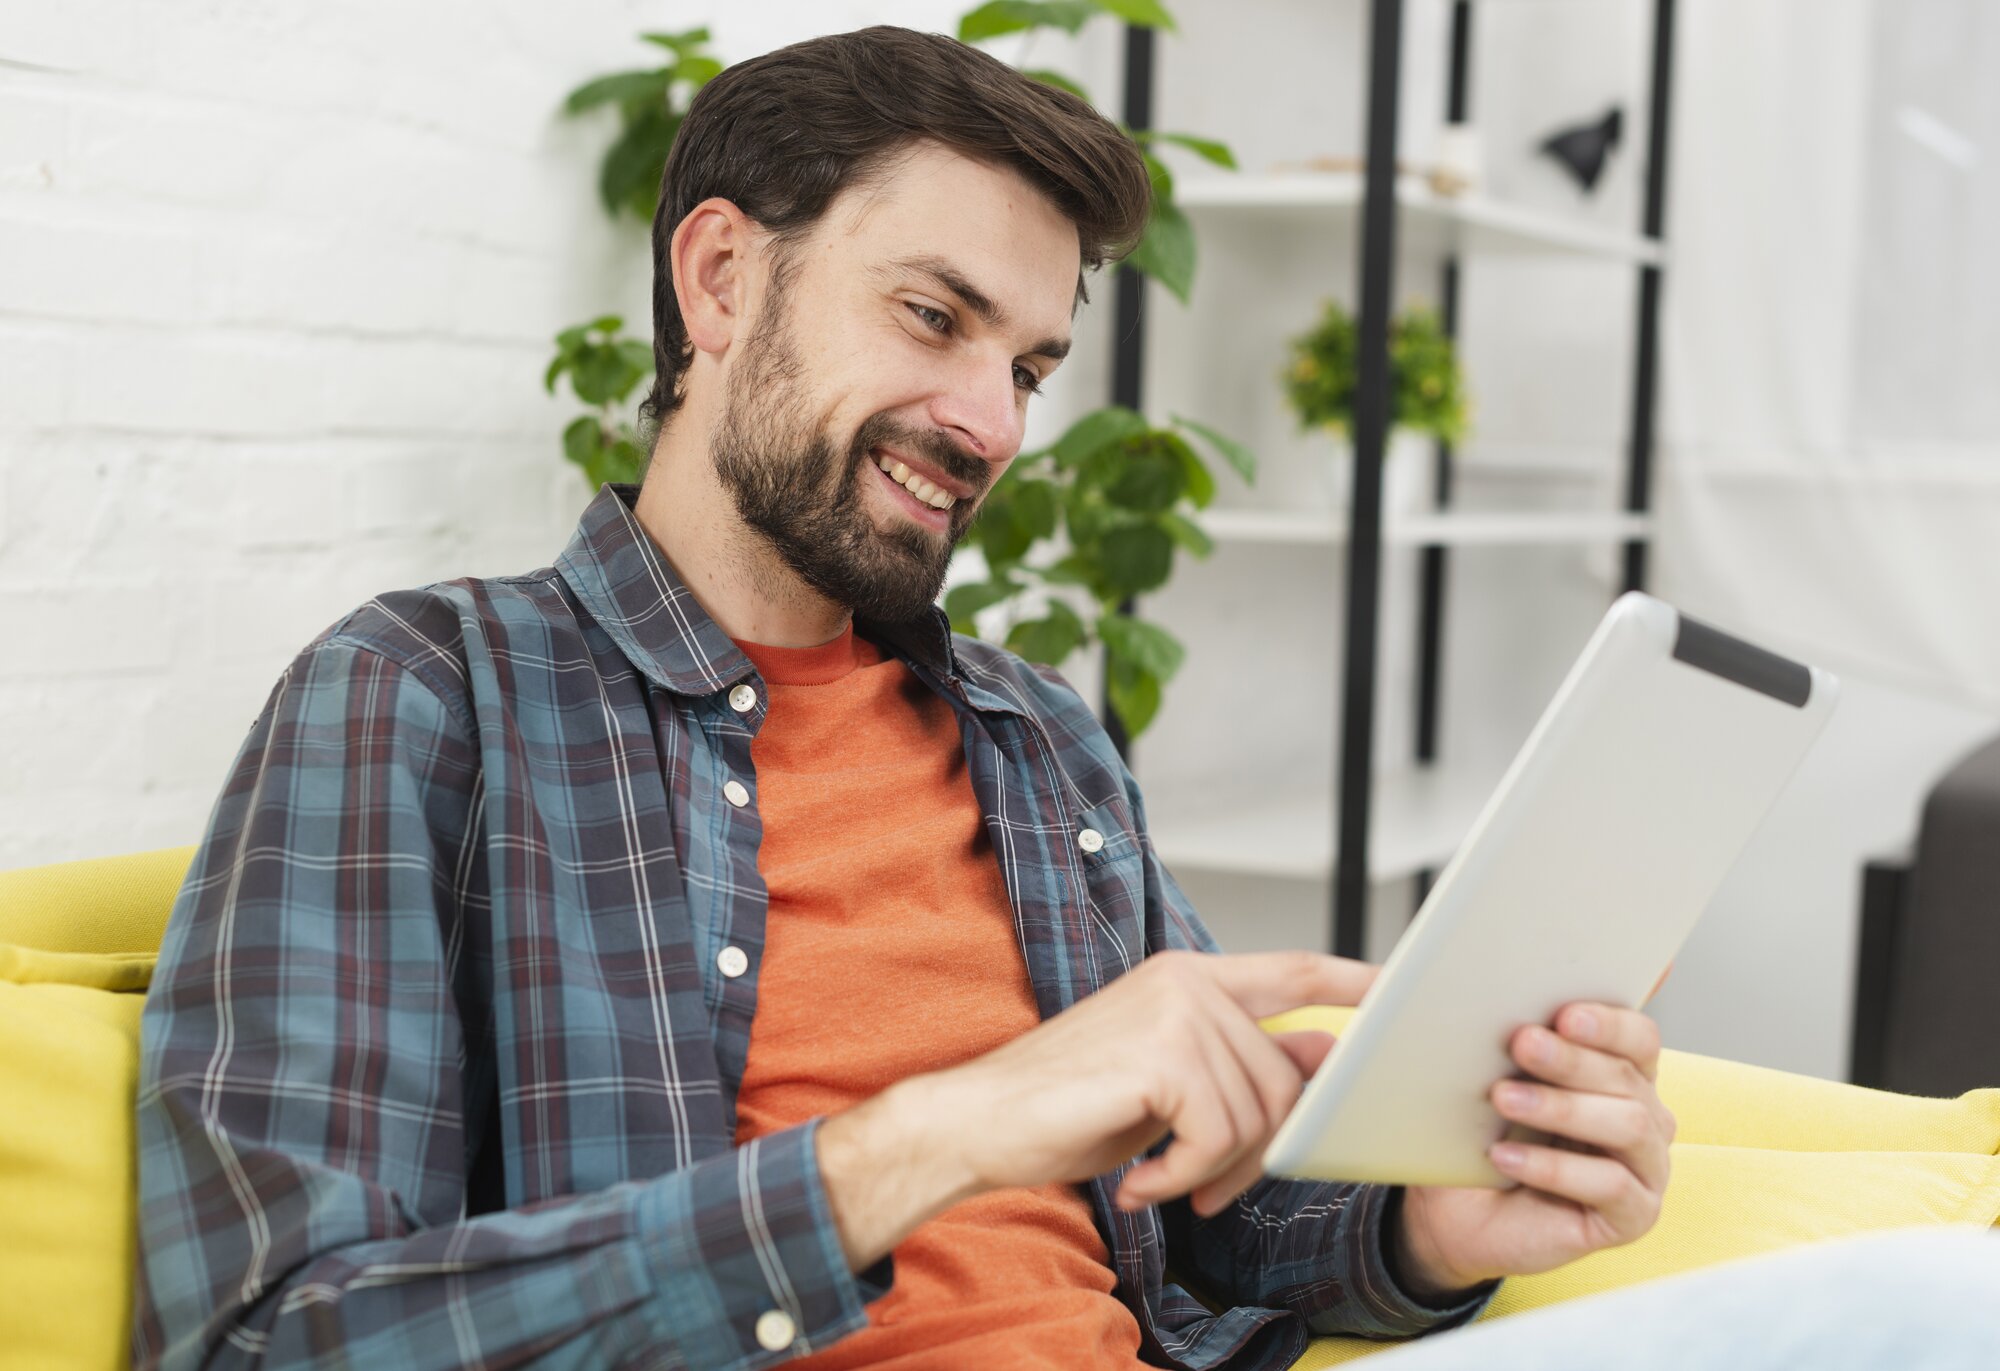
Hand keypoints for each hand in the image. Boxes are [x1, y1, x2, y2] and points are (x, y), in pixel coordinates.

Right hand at [818, 950, 1377, 1271]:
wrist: (979, 1120)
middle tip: (1203, 1183)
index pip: (1295, 970)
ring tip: (1162, 1179)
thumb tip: (1319, 1056)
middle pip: (1284, 1081)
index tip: (1399, 989)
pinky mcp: (1161, 1054)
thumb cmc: (1067, 1105)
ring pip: (1256, 1115)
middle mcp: (1189, 982)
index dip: (1353, 981)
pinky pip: (1217, 1136)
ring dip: (1214, 1171)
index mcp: (1191, 978)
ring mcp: (1176, 1012)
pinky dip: (1182, 1177)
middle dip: (1258, 1151)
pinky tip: (1141, 1181)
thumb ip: (1236, 1062)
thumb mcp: (1167, 1084)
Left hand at [1393, 1003, 1676, 1296]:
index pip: (1638, 1038)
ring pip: (1627, 1125)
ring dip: (1561, 1107)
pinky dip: (1553, 1167)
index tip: (1564, 1015)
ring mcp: (1647, 1170)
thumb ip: (1525, 1047)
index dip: (1608, 1024)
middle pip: (1627, 1079)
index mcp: (1626, 1076)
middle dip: (1571, 1059)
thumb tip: (1522, 1010)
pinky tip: (1505, 1157)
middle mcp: (1648, 1119)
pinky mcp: (1634, 1215)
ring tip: (1504, 1099)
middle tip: (1522, 1043)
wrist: (1462, 1209)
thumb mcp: (1504, 1083)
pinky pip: (1609, 1185)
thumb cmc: (1491, 1136)